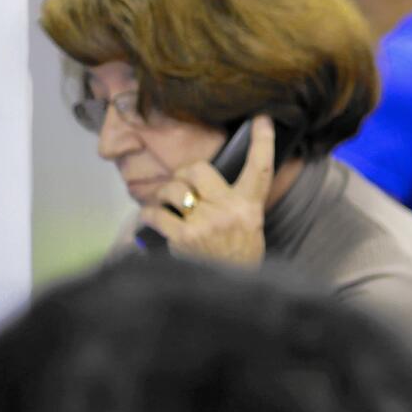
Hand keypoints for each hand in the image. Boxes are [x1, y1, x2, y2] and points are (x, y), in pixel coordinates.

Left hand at [139, 116, 275, 264]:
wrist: (230, 292)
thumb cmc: (237, 254)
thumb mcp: (249, 225)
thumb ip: (235, 201)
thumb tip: (205, 179)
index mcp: (250, 206)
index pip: (261, 168)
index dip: (263, 141)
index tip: (263, 118)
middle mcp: (230, 211)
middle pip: (199, 169)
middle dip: (185, 172)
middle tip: (183, 183)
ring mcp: (206, 224)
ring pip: (174, 188)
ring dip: (165, 193)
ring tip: (168, 203)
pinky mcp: (183, 238)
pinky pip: (156, 214)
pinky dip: (148, 214)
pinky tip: (150, 218)